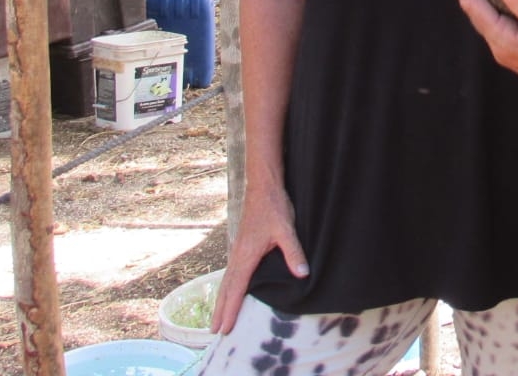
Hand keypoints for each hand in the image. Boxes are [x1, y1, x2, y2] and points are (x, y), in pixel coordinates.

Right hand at [210, 183, 307, 334]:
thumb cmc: (274, 206)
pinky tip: (230, 290)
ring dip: (222, 300)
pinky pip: (231, 272)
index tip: (224, 328)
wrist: (263, 186)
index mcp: (246, 255)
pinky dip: (227, 286)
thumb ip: (293, 252)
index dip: (231, 309)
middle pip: (226, 288)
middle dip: (220, 310)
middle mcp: (237, 255)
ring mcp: (237, 250)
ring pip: (227, 281)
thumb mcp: (286, 230)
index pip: (236, 288)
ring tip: (217, 317)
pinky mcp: (241, 245)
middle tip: (214, 332)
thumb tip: (303, 274)